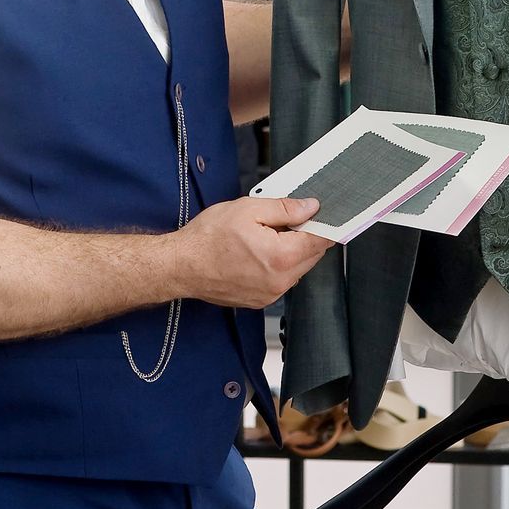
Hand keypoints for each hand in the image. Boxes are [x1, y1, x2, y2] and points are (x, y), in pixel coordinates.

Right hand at [172, 196, 333, 308]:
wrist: (182, 265)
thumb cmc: (208, 238)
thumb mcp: (248, 209)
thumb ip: (285, 208)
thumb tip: (310, 207)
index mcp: (281, 256)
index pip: (320, 240)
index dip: (324, 224)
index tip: (326, 215)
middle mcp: (280, 281)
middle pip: (311, 256)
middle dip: (304, 237)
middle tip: (284, 221)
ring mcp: (270, 294)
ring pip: (297, 269)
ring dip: (291, 252)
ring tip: (265, 238)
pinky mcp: (260, 300)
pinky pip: (281, 280)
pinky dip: (277, 266)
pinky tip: (257, 254)